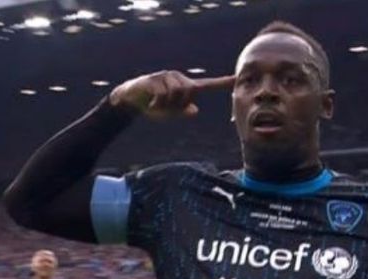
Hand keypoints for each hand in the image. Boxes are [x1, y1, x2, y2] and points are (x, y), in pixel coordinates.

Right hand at [109, 70, 234, 119]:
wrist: (131, 100)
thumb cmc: (153, 105)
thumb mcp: (170, 112)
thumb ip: (183, 111)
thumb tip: (195, 111)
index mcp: (185, 87)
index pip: (208, 85)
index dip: (222, 84)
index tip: (236, 79)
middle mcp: (178, 78)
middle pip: (188, 92)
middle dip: (177, 104)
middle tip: (165, 108)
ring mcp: (165, 76)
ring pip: (175, 93)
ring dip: (166, 104)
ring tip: (156, 105)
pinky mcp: (153, 79)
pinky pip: (162, 94)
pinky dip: (157, 103)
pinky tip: (150, 103)